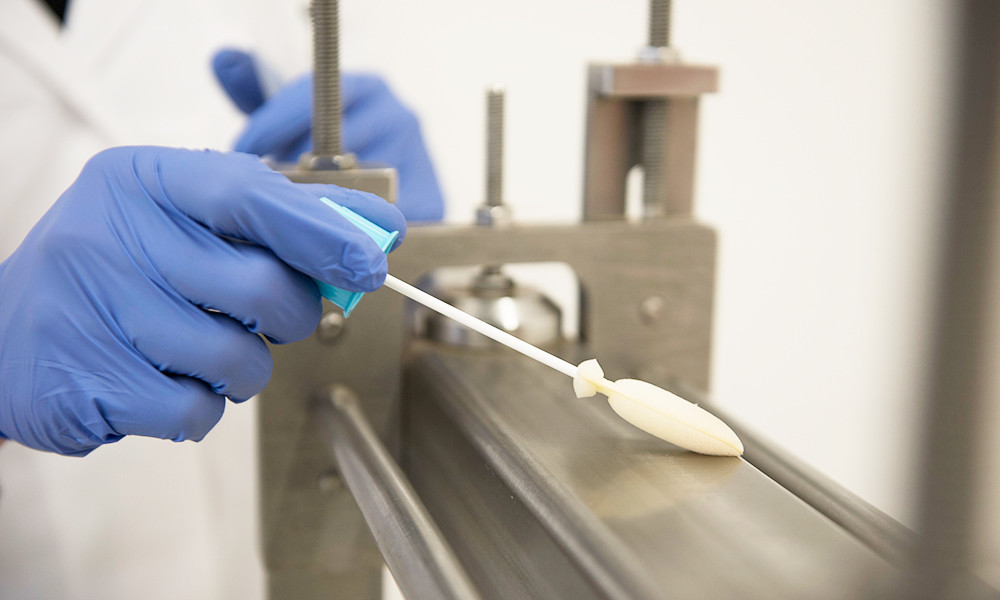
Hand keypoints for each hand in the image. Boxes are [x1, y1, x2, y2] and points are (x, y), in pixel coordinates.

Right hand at [0, 146, 404, 455]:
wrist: (9, 333)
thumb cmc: (119, 269)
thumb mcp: (184, 217)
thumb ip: (278, 219)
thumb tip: (375, 230)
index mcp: (142, 181)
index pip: (252, 196)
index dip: (324, 233)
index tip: (371, 261)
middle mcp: (110, 235)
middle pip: (261, 287)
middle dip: (291, 315)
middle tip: (273, 315)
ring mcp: (91, 309)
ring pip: (236, 358)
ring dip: (245, 367)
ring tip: (206, 348)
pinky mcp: (86, 381)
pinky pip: (196, 409)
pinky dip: (203, 403)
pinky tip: (167, 378)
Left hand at [212, 49, 444, 221]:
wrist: (394, 202)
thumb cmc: (333, 159)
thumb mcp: (294, 122)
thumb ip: (258, 94)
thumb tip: (223, 58)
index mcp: (367, 89)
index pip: (316, 97)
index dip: (274, 124)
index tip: (244, 149)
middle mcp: (398, 117)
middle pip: (336, 143)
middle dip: (292, 168)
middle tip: (260, 191)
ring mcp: (418, 159)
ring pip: (357, 184)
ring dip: (319, 204)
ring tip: (287, 218)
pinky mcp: (431, 201)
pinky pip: (383, 217)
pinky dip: (353, 230)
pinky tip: (324, 238)